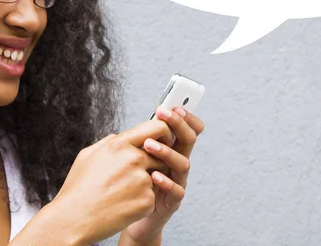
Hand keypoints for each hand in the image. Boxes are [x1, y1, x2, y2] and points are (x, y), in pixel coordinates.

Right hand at [47, 119, 176, 245]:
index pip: (157, 127)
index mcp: (120, 144)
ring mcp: (142, 181)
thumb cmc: (78, 188)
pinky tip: (122, 206)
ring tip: (120, 193)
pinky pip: (151, 196)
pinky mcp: (147, 201)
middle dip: (151, 165)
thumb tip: (123, 137)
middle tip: (129, 178)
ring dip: (143, 184)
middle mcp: (134, 159)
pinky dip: (140, 202)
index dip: (164, 133)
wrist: (73, 220)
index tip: (164, 139)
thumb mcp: (88, 155)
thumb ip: (110, 142)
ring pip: (155, 177)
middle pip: (160, 156)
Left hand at [121, 106, 204, 244]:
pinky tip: (154, 175)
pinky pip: (177, 190)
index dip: (185, 117)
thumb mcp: (138, 155)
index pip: (189, 128)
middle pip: (189, 140)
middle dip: (179, 124)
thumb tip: (147, 119)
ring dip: (167, 151)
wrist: (131, 215)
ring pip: (183, 163)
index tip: (173, 105)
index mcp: (173, 149)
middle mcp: (178, 163)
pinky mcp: (173, 201)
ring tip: (148, 145)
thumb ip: (144, 138)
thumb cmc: (134, 181)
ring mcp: (178, 181)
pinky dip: (166, 181)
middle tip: (164, 113)